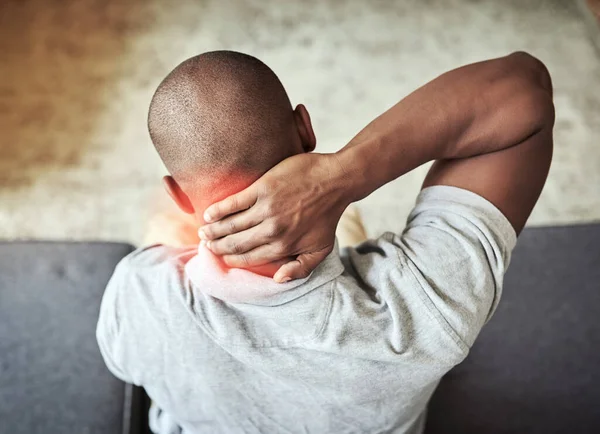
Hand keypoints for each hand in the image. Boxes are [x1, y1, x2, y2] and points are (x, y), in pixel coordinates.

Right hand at [199, 152, 350, 281]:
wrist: (336, 181)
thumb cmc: (328, 216)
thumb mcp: (321, 249)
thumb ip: (301, 268)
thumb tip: (278, 279)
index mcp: (283, 247)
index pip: (249, 258)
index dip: (232, 260)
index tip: (222, 258)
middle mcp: (272, 231)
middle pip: (236, 243)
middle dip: (218, 247)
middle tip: (207, 245)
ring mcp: (266, 209)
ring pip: (231, 225)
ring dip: (214, 230)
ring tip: (204, 232)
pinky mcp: (262, 189)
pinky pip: (234, 202)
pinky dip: (218, 210)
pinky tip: (208, 213)